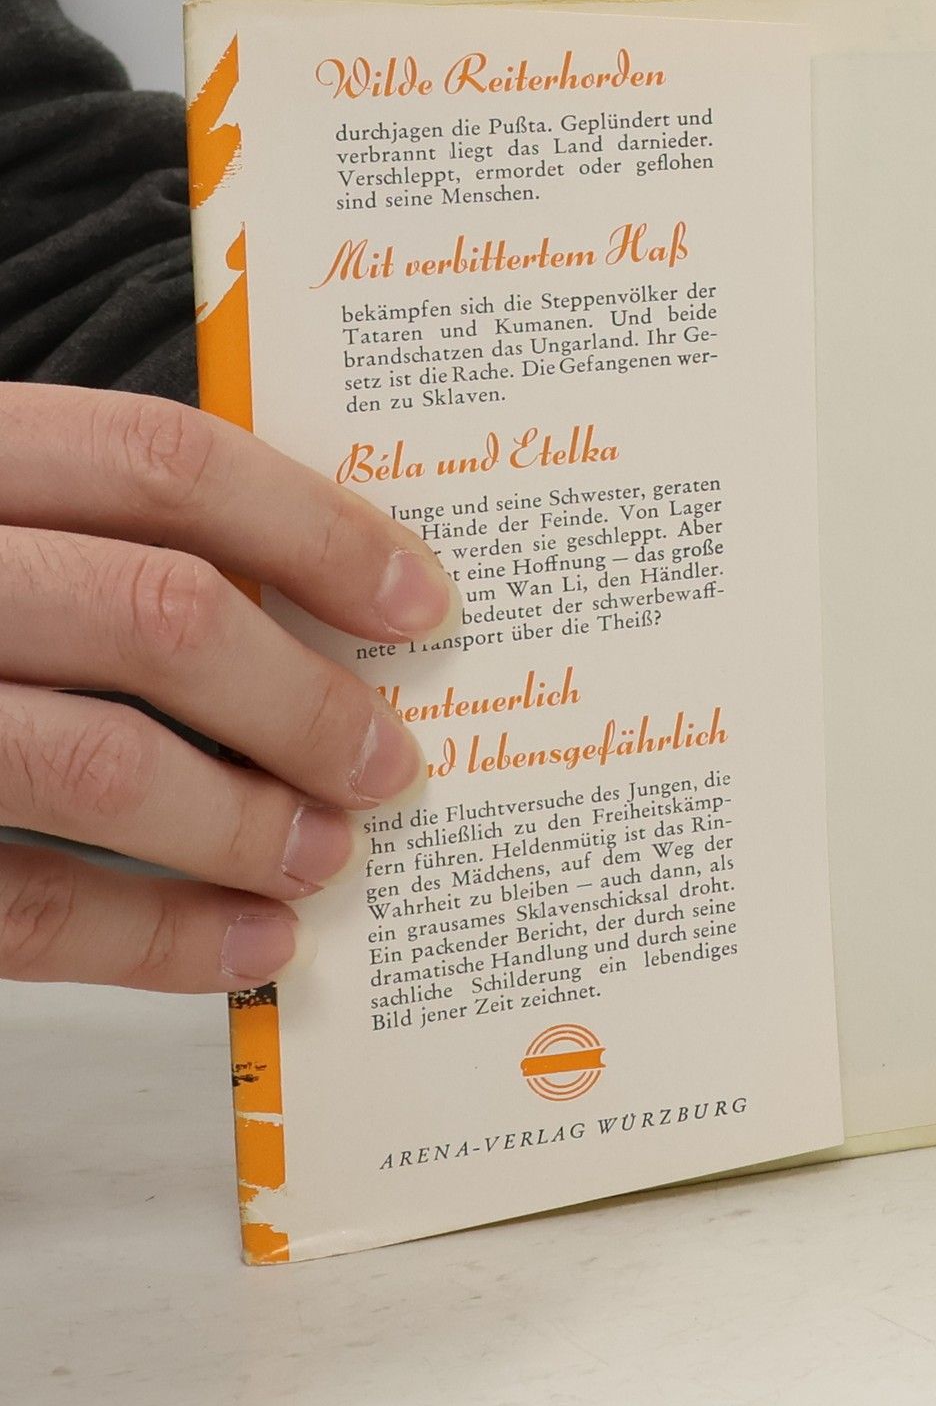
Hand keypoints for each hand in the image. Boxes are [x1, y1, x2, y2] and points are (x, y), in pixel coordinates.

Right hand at [0, 386, 458, 991]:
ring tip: (330, 855)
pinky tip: (250, 944)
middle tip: (391, 761)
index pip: (162, 461)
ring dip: (244, 824)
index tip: (424, 604)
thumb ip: (90, 537)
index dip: (318, 530)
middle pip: (157, 613)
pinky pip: (14, 905)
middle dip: (302, 700)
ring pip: (94, 766)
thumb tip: (315, 603)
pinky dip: (154, 938)